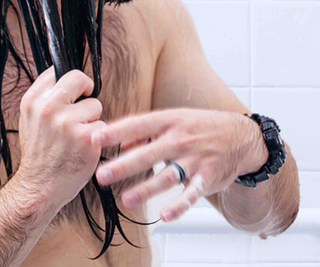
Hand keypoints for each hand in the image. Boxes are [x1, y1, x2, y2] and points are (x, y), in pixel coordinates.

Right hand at [18, 66, 105, 209]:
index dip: (69, 83)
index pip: (57, 71)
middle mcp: (48, 108)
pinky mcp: (86, 138)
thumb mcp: (30, 119)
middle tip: (82, 107)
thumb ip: (45, 97)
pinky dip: (97, 136)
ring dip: (91, 119)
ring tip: (76, 135)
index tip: (73, 92)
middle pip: (80, 79)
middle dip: (85, 90)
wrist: (39, 187)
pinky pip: (102, 124)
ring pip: (95, 105)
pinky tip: (83, 148)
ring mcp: (67, 123)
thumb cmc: (39, 152)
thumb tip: (65, 77)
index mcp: (32, 100)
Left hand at [91, 108, 258, 221]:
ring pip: (167, 176)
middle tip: (101, 175)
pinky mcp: (207, 177)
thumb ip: (146, 131)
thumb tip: (120, 144)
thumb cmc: (199, 126)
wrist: (240, 135)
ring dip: (146, 189)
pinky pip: (192, 194)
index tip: (95, 139)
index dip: (116, 132)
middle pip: (148, 153)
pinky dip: (179, 206)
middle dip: (124, 165)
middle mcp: (180, 138)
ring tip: (126, 199)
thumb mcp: (173, 119)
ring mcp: (194, 159)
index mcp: (169, 121)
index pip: (138, 124)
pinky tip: (165, 215)